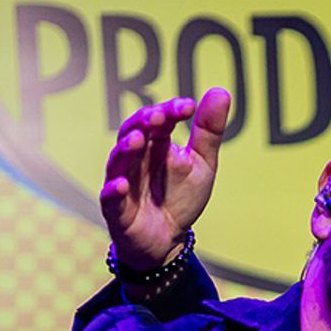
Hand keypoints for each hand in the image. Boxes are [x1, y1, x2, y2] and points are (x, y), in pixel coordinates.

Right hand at [100, 88, 230, 270]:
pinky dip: (114, 190)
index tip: (188, 107)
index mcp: (155, 143)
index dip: (170, 110)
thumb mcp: (201, 164)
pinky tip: (122, 185)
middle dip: (144, 122)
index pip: (157, 119)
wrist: (168, 239)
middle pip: (132, 132)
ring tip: (138, 140)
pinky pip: (110, 198)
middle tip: (159, 116)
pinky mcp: (116, 209)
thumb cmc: (180, 196)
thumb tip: (220, 91)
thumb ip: (208, 131)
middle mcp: (135, 158)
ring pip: (118, 161)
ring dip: (126, 149)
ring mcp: (123, 181)